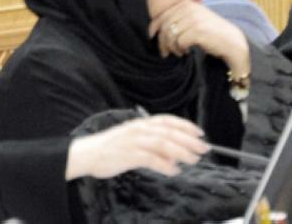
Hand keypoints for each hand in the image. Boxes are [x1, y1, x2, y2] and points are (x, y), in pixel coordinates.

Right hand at [65, 114, 207, 179]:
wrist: (88, 153)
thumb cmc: (111, 147)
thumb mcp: (133, 140)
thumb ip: (152, 146)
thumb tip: (173, 157)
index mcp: (140, 123)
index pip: (167, 120)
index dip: (185, 125)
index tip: (200, 133)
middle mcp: (139, 129)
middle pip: (169, 132)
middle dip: (189, 140)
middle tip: (203, 149)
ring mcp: (134, 141)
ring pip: (163, 143)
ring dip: (181, 151)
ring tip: (193, 160)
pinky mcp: (129, 154)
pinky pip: (151, 159)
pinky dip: (165, 165)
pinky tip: (174, 171)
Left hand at [148, 0, 249, 77]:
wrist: (232, 42)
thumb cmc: (211, 33)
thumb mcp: (194, 20)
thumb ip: (178, 20)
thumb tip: (154, 28)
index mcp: (187, 4)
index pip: (162, 15)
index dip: (154, 28)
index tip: (151, 38)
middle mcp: (190, 9)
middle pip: (165, 26)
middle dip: (162, 41)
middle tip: (165, 52)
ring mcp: (194, 19)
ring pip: (170, 35)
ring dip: (172, 47)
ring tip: (178, 52)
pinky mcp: (198, 31)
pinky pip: (179, 42)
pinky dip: (180, 49)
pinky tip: (186, 52)